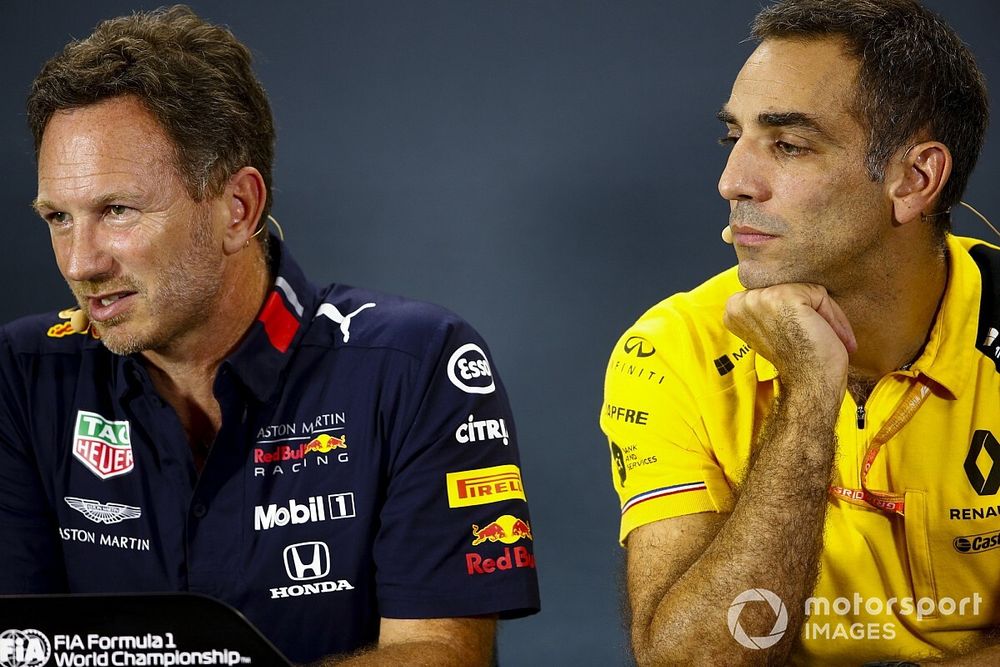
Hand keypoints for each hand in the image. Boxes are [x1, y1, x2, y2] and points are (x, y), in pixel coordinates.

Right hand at [724, 283, 855, 394]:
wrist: (809, 386)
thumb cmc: (797, 362)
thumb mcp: (772, 328)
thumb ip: (770, 307)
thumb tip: (787, 285)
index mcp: (733, 309)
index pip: (773, 291)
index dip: (796, 313)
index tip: (803, 336)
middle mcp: (741, 302)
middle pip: (790, 287)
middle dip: (811, 312)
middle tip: (817, 338)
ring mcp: (760, 298)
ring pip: (806, 290)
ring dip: (824, 315)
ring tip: (826, 338)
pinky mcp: (783, 297)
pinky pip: (819, 294)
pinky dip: (831, 316)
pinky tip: (828, 336)